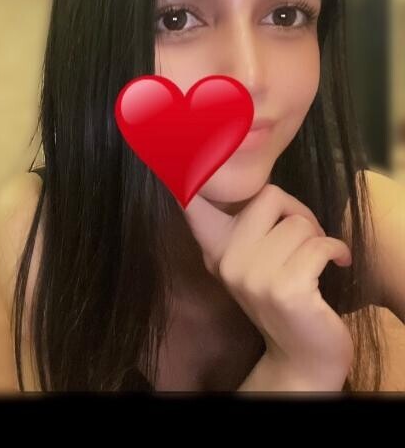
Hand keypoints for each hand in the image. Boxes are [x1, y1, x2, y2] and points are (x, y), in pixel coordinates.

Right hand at [179, 183, 353, 389]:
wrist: (302, 353)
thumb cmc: (285, 294)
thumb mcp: (254, 261)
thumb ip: (246, 228)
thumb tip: (258, 188)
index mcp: (215, 249)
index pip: (191, 205)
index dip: (185, 175)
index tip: (170, 154)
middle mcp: (226, 261)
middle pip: (269, 195)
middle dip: (297, 212)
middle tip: (304, 237)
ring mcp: (252, 276)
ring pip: (299, 223)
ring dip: (319, 238)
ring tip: (317, 259)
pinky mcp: (285, 289)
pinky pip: (319, 245)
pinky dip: (336, 251)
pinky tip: (336, 264)